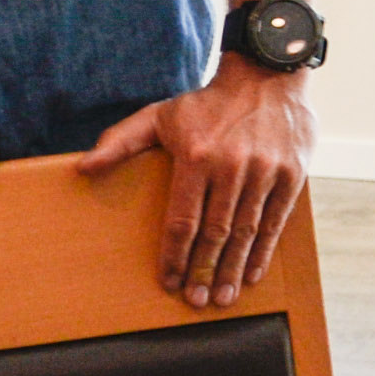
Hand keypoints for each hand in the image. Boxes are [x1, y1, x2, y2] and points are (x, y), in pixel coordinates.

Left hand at [85, 56, 315, 305]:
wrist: (267, 75)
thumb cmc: (207, 102)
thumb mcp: (159, 115)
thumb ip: (121, 142)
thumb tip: (82, 168)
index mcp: (196, 155)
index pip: (182, 218)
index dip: (174, 255)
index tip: (168, 281)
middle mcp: (232, 165)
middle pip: (216, 232)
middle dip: (203, 270)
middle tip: (195, 300)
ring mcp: (265, 170)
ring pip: (247, 231)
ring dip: (233, 269)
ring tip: (222, 298)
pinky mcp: (292, 173)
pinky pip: (276, 220)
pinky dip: (264, 251)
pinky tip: (252, 274)